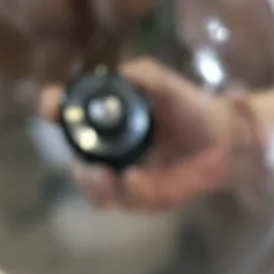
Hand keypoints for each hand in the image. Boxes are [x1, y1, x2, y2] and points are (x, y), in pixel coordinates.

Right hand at [40, 59, 254, 212]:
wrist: (222, 139)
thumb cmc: (189, 108)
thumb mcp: (167, 85)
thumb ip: (147, 75)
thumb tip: (126, 72)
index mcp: (104, 119)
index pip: (68, 115)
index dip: (54, 109)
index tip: (50, 106)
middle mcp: (107, 151)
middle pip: (78, 163)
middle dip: (78, 166)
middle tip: (89, 166)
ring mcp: (125, 177)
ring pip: (99, 191)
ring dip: (98, 187)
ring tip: (107, 178)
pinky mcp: (147, 197)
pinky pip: (132, 201)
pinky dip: (132, 192)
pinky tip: (135, 181)